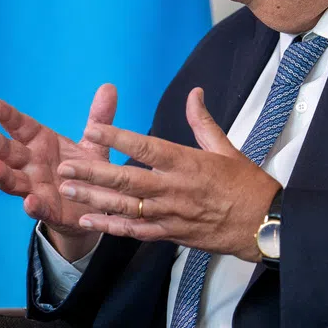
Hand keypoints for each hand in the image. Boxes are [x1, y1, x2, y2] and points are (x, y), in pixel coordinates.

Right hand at [0, 84, 116, 260]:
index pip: (18, 125)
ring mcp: (36, 187)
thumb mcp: (94, 143)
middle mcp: (31, 163)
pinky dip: (33, 206)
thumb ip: (99, 118)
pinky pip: (38, 208)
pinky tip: (30, 202)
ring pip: (13, 180)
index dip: (4, 114)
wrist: (94, 206)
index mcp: (39, 142)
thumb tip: (109, 87)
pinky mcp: (48, 210)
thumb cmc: (85, 170)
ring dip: (3, 175)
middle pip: (7, 152)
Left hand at [56, 88, 278, 260]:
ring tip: (68, 189)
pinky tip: (90, 220)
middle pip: (126, 178)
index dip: (117, 137)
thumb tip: (195, 93)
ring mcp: (170, 213)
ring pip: (125, 206)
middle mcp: (174, 188)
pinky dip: (111, 226)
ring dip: (94, 197)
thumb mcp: (226, 148)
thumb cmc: (246, 184)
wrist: (263, 224)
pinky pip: (136, 231)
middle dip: (92, 171)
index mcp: (186, 162)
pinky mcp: (171, 234)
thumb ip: (203, 122)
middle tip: (65, 165)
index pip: (145, 146)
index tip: (92, 129)